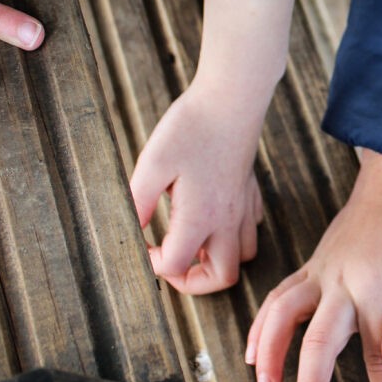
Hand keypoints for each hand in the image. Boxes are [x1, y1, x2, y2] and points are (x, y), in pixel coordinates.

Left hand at [130, 78, 264, 293]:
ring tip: (193, 245)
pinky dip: (234, 236)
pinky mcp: (250, 192)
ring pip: (244, 255)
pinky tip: (215, 219)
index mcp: (200, 218)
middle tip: (172, 265)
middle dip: (195, 282)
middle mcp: (227, 220)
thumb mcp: (152, 164)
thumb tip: (130, 231)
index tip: (141, 246)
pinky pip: (251, 228)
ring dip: (217, 261)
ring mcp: (243, 206)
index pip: (177, 265)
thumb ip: (138, 203)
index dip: (153, 265)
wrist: (231, 99)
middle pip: (223, 276)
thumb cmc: (191, 128)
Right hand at [246, 152, 381, 381]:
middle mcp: (340, 283)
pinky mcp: (310, 268)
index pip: (380, 357)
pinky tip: (254, 353)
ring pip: (283, 316)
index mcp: (376, 289)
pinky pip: (277, 298)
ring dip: (270, 355)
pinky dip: (261, 327)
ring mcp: (320, 274)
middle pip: (317, 342)